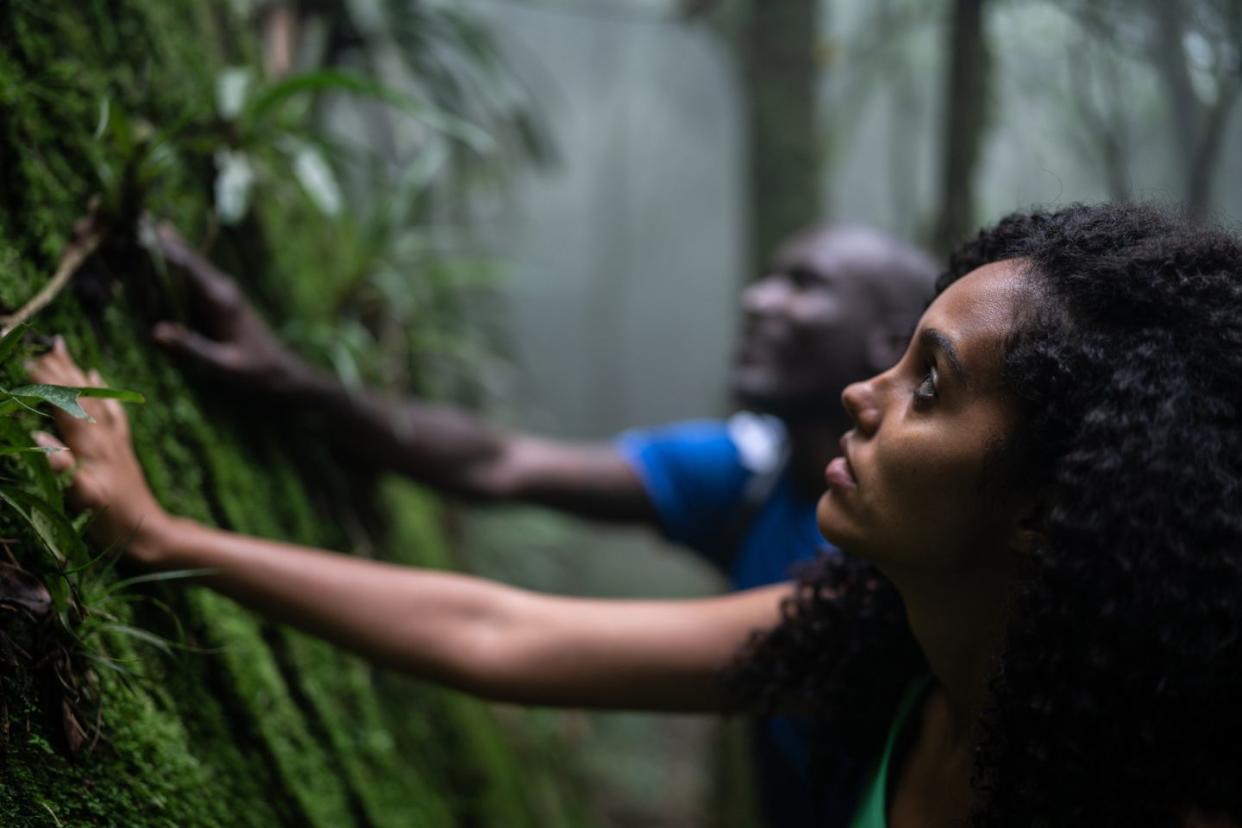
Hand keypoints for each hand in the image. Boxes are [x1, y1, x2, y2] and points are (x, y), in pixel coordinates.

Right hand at [27, 339, 170, 562]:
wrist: (152, 533)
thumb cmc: (113, 521)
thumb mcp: (85, 499)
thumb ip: (63, 468)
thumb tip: (39, 436)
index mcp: (89, 445)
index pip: (62, 405)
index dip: (43, 382)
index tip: (24, 357)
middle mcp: (103, 436)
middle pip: (76, 395)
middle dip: (56, 368)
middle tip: (37, 341)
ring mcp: (114, 440)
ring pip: (93, 397)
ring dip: (75, 372)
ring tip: (61, 347)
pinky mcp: (123, 447)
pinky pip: (112, 410)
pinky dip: (103, 390)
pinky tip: (98, 375)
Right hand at [150, 221, 312, 395]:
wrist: (281, 371)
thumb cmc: (254, 370)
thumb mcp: (221, 364)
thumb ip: (191, 347)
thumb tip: (156, 331)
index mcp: (221, 299)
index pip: (187, 266)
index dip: (164, 248)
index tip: (140, 230)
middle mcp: (221, 288)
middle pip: (187, 257)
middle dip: (163, 239)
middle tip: (138, 214)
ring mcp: (220, 291)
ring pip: (190, 264)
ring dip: (169, 247)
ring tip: (144, 225)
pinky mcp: (219, 299)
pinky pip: (193, 277)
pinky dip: (176, 264)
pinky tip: (162, 252)